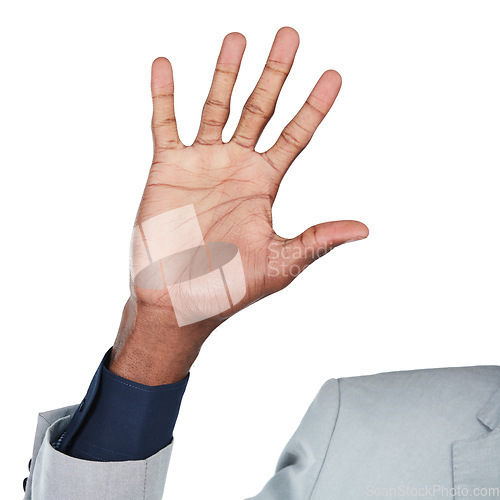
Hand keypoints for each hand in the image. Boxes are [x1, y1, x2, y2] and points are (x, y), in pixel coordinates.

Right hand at [110, 27, 367, 383]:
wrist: (179, 301)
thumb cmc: (228, 287)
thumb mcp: (281, 263)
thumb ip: (318, 238)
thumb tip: (363, 228)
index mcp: (264, 184)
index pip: (296, 136)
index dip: (314, 107)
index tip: (333, 76)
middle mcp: (236, 166)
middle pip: (261, 108)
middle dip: (275, 73)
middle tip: (290, 35)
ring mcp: (202, 163)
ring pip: (216, 106)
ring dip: (227, 73)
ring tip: (238, 38)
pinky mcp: (168, 168)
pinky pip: (165, 124)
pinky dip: (164, 96)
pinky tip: (166, 67)